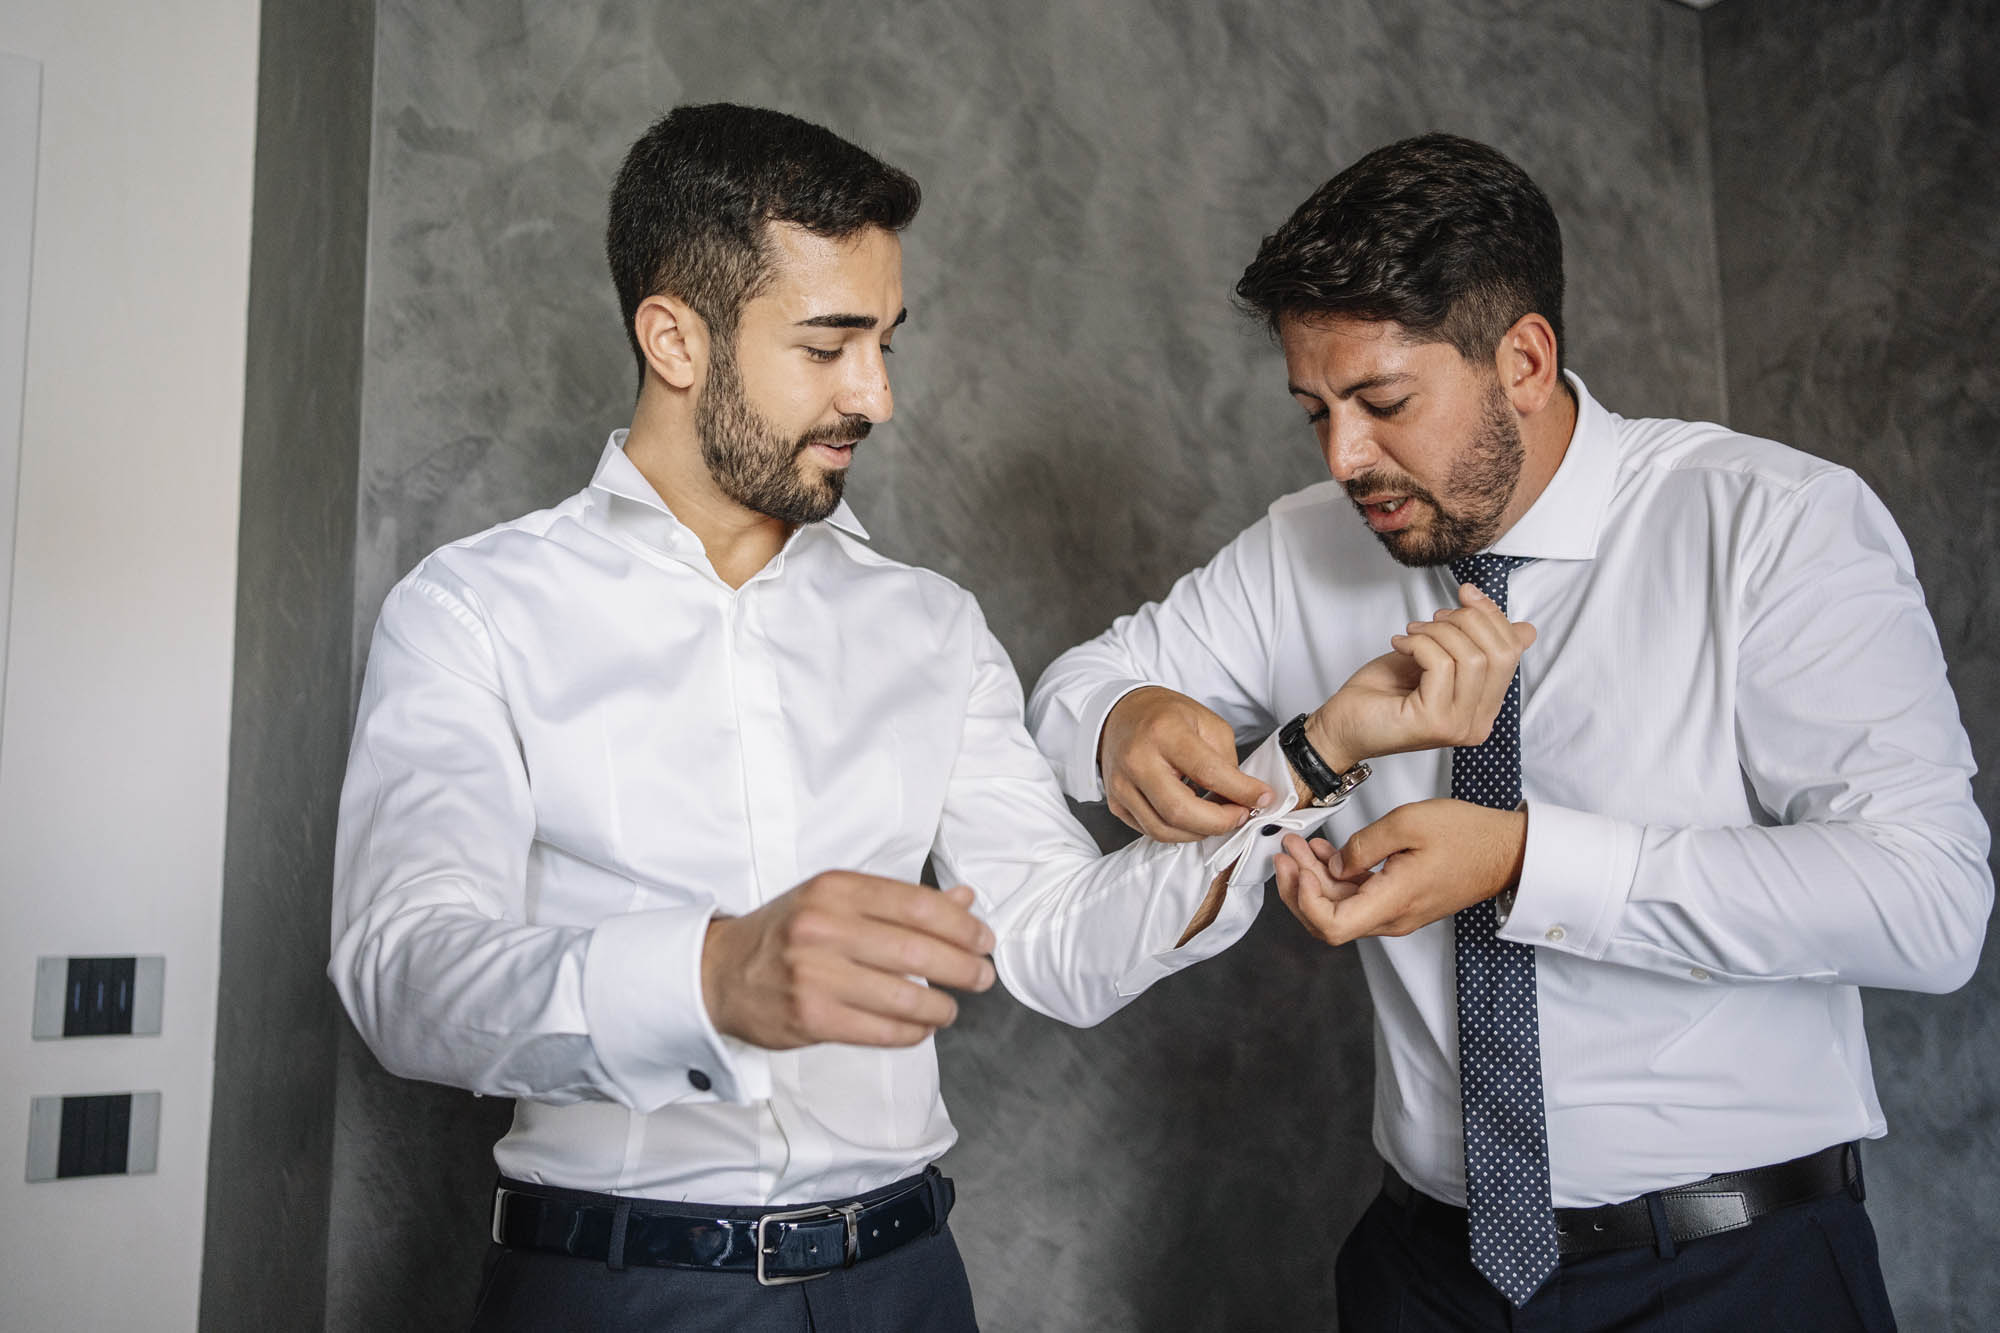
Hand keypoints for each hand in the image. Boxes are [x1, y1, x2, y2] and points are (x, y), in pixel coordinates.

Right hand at [701, 874, 996, 1048]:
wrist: (719, 973)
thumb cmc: (787, 934)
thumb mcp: (836, 901)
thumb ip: (901, 901)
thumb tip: (965, 901)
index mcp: (836, 889)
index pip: (918, 905)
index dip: (962, 926)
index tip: (984, 939)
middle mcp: (825, 927)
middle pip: (919, 951)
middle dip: (964, 968)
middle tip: (982, 977)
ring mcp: (816, 974)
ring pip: (906, 996)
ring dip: (942, 1006)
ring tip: (950, 1007)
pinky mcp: (812, 1018)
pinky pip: (883, 1030)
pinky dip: (913, 1031)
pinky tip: (920, 1026)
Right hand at [1098, 686, 1275, 841]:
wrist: (1121, 714)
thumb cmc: (1165, 716)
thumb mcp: (1205, 722)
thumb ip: (1225, 761)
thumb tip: (1242, 797)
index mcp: (1164, 732)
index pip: (1207, 772)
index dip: (1242, 791)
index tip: (1264, 798)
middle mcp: (1137, 760)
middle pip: (1180, 811)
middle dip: (1219, 823)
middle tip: (1240, 815)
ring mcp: (1121, 785)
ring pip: (1163, 830)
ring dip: (1199, 832)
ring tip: (1218, 818)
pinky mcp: (1115, 802)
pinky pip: (1150, 830)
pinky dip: (1178, 831)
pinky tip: (1192, 817)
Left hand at [1271, 799, 1526, 944]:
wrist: (1508, 850)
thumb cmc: (1467, 834)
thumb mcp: (1407, 823)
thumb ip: (1363, 846)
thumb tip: (1334, 866)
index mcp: (1393, 902)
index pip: (1332, 926)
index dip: (1304, 901)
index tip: (1297, 867)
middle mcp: (1392, 917)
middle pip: (1328, 919)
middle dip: (1298, 884)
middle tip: (1286, 848)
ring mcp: (1397, 913)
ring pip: (1341, 908)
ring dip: (1314, 879)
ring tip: (1299, 845)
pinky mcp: (1400, 902)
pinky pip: (1358, 899)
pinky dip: (1336, 878)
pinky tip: (1326, 853)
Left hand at [1305, 583, 1535, 775]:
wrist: (1342, 723)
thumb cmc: (1383, 692)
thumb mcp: (1437, 658)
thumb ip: (1474, 644)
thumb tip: (1524, 628)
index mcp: (1484, 708)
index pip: (1511, 654)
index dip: (1492, 616)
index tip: (1465, 595)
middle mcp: (1478, 723)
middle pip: (1499, 654)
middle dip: (1466, 621)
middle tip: (1432, 619)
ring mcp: (1458, 725)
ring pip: (1472, 656)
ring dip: (1437, 631)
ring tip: (1412, 633)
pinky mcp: (1434, 722)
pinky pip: (1441, 664)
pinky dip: (1419, 643)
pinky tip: (1401, 644)